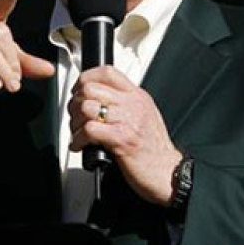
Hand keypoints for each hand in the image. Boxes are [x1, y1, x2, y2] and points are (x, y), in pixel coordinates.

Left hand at [68, 66, 181, 205]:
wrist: (168, 172)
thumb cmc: (154, 148)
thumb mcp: (144, 115)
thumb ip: (125, 103)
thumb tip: (98, 97)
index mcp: (137, 95)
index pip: (107, 72)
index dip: (86, 78)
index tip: (78, 90)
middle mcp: (132, 104)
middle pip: (91, 89)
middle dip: (75, 103)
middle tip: (75, 116)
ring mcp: (127, 121)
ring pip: (87, 107)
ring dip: (75, 122)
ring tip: (77, 133)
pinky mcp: (121, 139)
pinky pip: (89, 130)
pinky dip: (78, 139)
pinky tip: (79, 145)